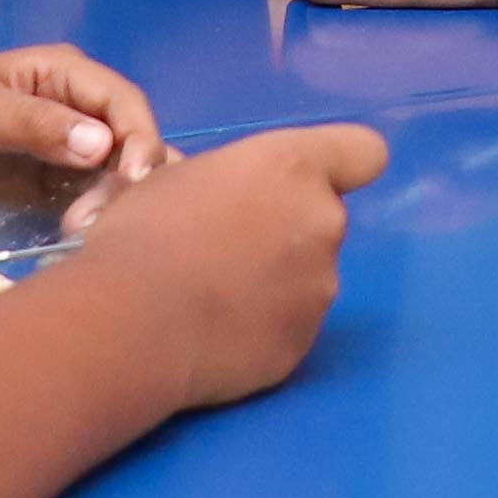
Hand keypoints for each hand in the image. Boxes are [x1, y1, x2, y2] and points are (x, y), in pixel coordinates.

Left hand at [0, 44, 169, 216]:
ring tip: (84, 231)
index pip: (125, 103)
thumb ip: (37, 125)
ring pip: (115, 170)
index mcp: (65, 72)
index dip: (140, 140)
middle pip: (129, 139)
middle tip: (96, 221)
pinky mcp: (54, 175)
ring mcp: (68, 141)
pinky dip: (94, 211)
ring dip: (112, 200)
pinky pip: (89, 192)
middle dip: (127, 177)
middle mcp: (77, 103)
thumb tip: (103, 145)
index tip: (134, 181)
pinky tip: (80, 234)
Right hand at [64, 125, 384, 407]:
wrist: (132, 319)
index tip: (304, 184)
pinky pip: (291, 325)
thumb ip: (231, 182)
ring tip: (215, 299)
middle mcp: (324, 223)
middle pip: (323, 220)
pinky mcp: (304, 344)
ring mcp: (320, 289)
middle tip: (227, 250)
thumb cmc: (143, 232)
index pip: (365, 153)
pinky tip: (217, 334)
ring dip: (277, 282)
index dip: (343, 166)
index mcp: (294, 168)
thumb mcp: (178, 177)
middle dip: (288, 232)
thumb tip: (229, 203)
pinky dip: (264, 327)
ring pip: (310, 276)